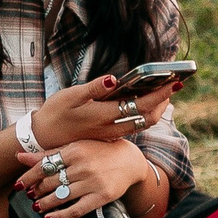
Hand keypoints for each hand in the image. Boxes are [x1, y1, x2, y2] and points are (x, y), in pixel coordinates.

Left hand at [16, 137, 156, 217]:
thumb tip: (18, 156)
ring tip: (37, 206)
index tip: (18, 185)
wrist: (129, 160)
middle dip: (36, 191)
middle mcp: (83, 166)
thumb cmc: (98, 152)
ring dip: (44, 203)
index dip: (28, 177)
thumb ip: (48, 154)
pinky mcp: (102, 196)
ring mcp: (93, 182)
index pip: (44, 166)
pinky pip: (76, 210)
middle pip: (51, 182)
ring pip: (61, 196)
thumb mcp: (75, 147)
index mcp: (74, 150)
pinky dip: (60, 216)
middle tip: (30, 195)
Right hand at [32, 74, 181, 147]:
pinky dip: (144, 114)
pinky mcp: (109, 135)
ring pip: (142, 124)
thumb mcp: (71, 96)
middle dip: (163, 102)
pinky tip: (144, 102)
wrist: (44, 138)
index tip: (173, 83)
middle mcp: (112, 128)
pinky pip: (133, 126)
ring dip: (156, 109)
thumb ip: (94, 88)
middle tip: (173, 86)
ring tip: (163, 92)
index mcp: (104, 116)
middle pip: (147, 118)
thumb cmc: (56, 113)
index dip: (159, 95)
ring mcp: (111, 133)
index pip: (140, 106)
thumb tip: (114, 78)